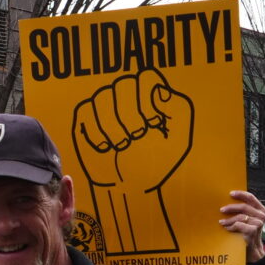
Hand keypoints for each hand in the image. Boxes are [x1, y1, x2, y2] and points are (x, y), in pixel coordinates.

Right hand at [72, 68, 195, 255]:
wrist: (133, 186)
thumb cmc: (157, 162)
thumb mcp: (178, 137)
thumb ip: (176, 109)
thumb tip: (159, 91)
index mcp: (151, 94)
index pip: (145, 78)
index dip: (148, 100)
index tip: (154, 123)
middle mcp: (126, 94)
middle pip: (122, 85)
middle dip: (131, 116)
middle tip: (137, 137)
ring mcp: (104, 104)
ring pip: (102, 98)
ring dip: (114, 127)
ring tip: (123, 145)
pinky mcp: (85, 119)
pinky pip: (86, 113)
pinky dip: (97, 133)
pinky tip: (107, 147)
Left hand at [219, 190, 264, 261]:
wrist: (252, 250)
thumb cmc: (247, 233)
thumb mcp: (248, 220)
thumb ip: (244, 211)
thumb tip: (228, 200)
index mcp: (261, 210)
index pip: (251, 198)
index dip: (240, 194)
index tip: (230, 193)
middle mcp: (261, 216)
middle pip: (244, 207)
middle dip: (231, 208)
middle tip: (221, 210)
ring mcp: (258, 223)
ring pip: (240, 217)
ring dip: (229, 220)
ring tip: (222, 222)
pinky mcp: (253, 230)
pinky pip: (238, 225)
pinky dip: (231, 227)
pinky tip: (227, 229)